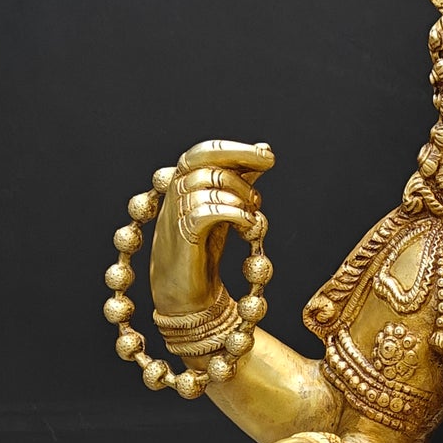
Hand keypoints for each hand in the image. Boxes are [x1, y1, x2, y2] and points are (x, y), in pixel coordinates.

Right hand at [151, 140, 273, 313]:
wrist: (186, 294)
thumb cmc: (203, 249)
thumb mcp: (224, 208)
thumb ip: (240, 180)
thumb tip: (263, 148)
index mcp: (183, 183)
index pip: (204, 151)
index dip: (236, 149)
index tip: (267, 156)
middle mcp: (174, 194)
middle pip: (204, 162)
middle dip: (240, 165)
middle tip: (262, 185)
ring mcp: (174, 214)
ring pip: (207, 185)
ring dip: (240, 197)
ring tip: (252, 217)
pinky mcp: (181, 237)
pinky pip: (206, 211)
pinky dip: (234, 214)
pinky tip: (247, 226)